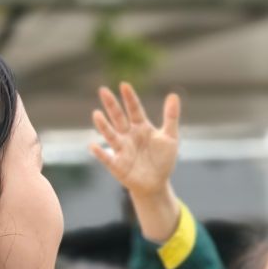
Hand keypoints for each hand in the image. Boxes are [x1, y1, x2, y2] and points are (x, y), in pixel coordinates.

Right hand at [89, 83, 183, 242]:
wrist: (156, 183)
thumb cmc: (162, 159)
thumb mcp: (170, 137)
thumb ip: (171, 117)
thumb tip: (174, 95)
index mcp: (141, 127)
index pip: (134, 109)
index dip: (130, 98)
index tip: (124, 85)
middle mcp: (128, 135)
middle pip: (119, 118)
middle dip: (112, 105)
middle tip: (103, 90)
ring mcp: (122, 149)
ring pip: (111, 135)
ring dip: (103, 125)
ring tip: (96, 114)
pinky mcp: (117, 164)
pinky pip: (107, 157)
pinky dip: (100, 152)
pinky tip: (93, 145)